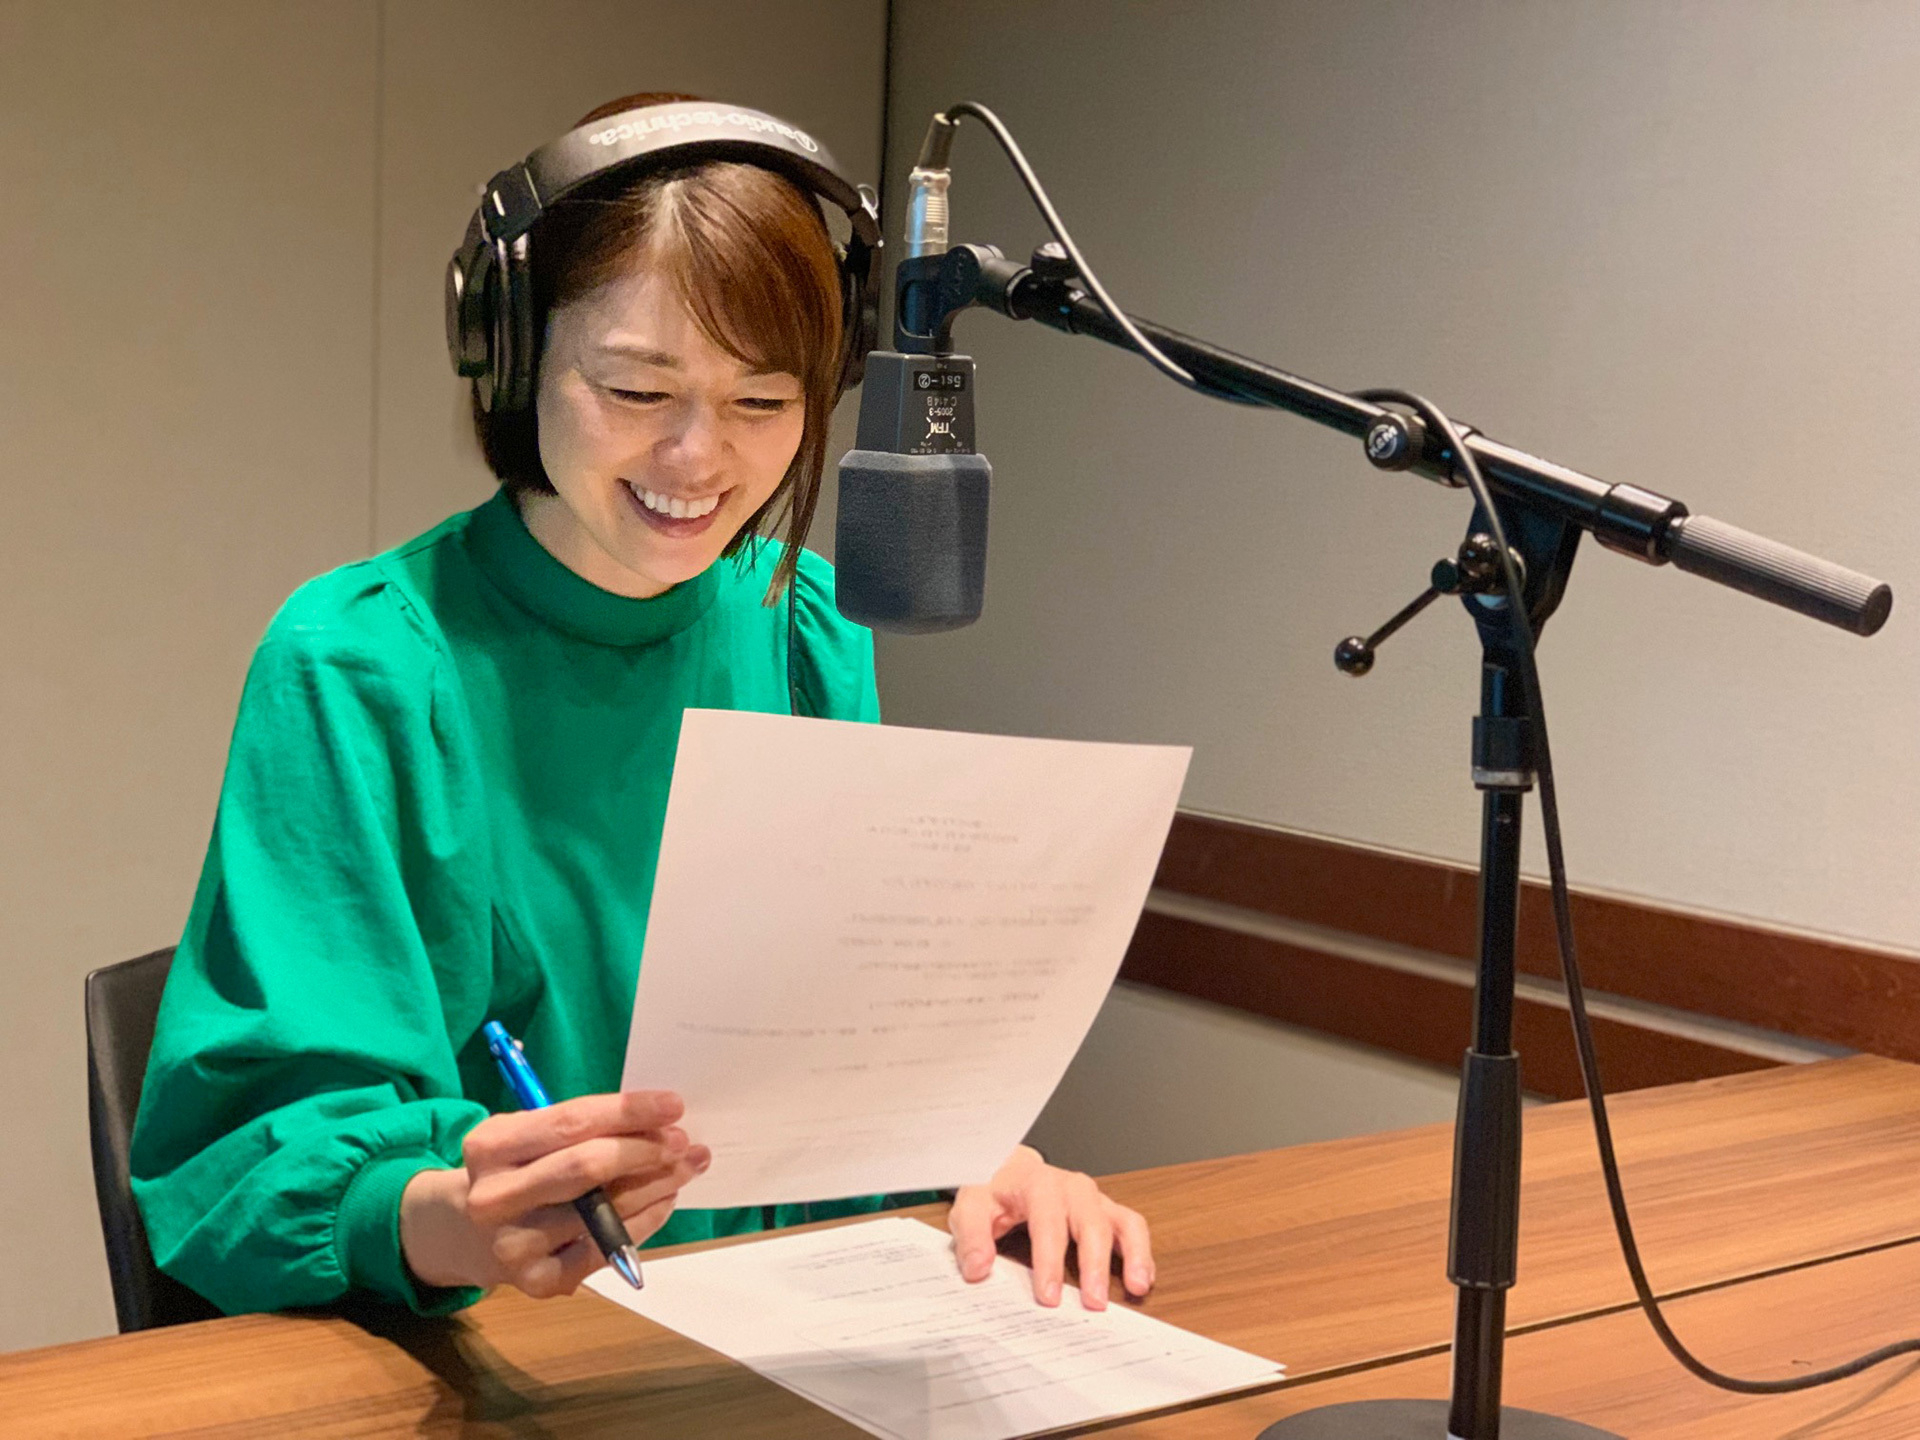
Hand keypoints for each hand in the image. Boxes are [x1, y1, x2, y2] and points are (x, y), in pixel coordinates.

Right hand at [400, 1090, 708, 1298]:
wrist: (460, 1232)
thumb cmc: (512, 1170)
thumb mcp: (526, 1135)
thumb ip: (580, 1127)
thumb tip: (658, 1121)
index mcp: (489, 1147)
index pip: (571, 1122)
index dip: (628, 1112)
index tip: (673, 1104)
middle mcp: (494, 1198)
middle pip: (586, 1168)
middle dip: (645, 1151)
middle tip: (683, 1141)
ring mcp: (514, 1246)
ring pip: (604, 1211)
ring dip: (656, 1186)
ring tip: (685, 1167)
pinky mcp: (538, 1282)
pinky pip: (607, 1249)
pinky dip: (645, 1222)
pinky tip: (663, 1201)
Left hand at [947, 1145, 1153, 1309]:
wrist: (1011, 1169)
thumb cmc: (994, 1190)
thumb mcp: (971, 1206)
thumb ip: (972, 1236)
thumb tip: (978, 1268)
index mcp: (1039, 1184)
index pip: (1047, 1222)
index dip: (1049, 1261)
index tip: (1048, 1296)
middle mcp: (1072, 1188)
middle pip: (1091, 1223)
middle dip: (1094, 1265)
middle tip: (1094, 1302)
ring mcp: (1094, 1199)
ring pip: (1122, 1221)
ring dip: (1132, 1255)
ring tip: (1135, 1287)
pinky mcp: (1106, 1211)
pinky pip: (1132, 1227)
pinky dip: (1141, 1253)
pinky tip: (1140, 1279)